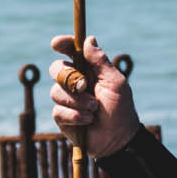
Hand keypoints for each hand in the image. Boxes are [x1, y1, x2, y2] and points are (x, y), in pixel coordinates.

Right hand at [49, 35, 140, 160]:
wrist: (118, 139)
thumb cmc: (120, 109)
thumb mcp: (115, 82)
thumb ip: (100, 61)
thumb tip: (89, 38)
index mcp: (88, 70)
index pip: (71, 51)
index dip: (63, 44)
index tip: (57, 43)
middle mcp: (75, 82)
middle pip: (56, 69)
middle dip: (68, 77)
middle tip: (84, 86)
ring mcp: (67, 99)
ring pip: (56, 91)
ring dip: (77, 101)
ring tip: (94, 109)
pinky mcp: (62, 116)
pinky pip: (58, 110)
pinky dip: (75, 115)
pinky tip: (88, 120)